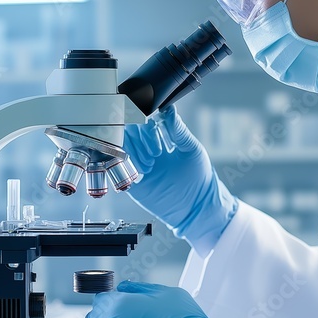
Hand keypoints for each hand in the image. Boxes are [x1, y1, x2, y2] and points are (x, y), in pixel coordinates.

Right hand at [123, 106, 236, 254]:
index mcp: (161, 140)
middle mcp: (147, 151)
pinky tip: (142, 171)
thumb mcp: (191, 149)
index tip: (151, 126)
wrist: (197, 207)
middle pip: (129, 132)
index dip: (146, 123)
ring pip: (122, 147)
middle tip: (156, 153)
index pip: (144, 122)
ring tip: (151, 165)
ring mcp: (139, 166)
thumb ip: (178, 130)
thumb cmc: (199, 178)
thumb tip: (168, 109)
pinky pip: (118, 168)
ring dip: (135, 152)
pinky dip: (126, 165)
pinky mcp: (132, 182)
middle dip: (141, 139)